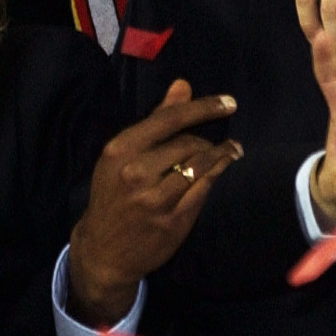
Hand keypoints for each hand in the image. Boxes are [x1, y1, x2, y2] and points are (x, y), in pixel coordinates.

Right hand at [64, 80, 239, 327]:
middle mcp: (136, 172)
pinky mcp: (172, 220)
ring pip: (200, 166)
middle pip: (189, 143)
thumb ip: (154, 121)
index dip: (203, 108)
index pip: (169, 120)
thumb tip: (183, 86)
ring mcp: (155, 198)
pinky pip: (203, 190)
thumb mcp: (121, 156)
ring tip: (232, 151)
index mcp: (120, 150)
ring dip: (222, 156)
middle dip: (209, 141)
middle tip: (221, 142)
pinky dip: (216, 176)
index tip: (228, 103)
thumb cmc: (112, 195)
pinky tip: (221, 170)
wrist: (103, 249)